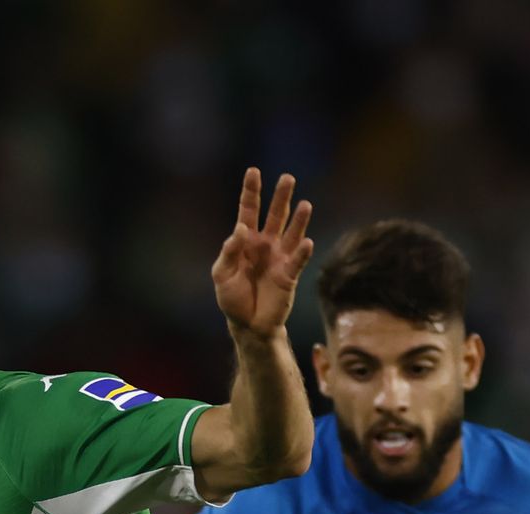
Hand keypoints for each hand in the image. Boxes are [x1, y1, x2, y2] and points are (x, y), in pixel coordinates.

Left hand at [212, 168, 312, 338]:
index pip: (248, 210)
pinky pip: (297, 260)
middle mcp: (265, 244)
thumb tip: (241, 229)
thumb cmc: (233, 299)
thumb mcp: (221, 274)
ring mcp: (279, 258)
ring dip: (298, 220)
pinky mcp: (289, 275)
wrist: (248, 325)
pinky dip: (302, 252)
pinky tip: (307, 242)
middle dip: (281, 197)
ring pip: (291, 233)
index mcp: (245, 241)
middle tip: (287, 178)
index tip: (253, 172)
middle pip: (275, 215)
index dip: (251, 191)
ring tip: (305, 205)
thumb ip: (229, 251)